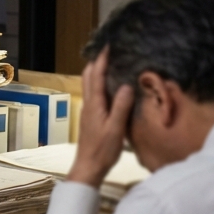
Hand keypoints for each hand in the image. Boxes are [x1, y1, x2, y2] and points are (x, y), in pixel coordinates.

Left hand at [68, 48, 132, 187]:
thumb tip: (126, 85)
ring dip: (97, 72)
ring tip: (111, 64)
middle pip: (88, 76)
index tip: (108, 45)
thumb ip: (120, 107)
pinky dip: (100, 84)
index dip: (101, 60)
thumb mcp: (115, 129)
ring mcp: (89, 110)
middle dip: (96, 62)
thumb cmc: (102, 150)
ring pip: (90, 85)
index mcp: (94, 104)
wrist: (88, 167)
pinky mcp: (91, 117)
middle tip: (109, 51)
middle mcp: (89, 104)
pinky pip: (95, 94)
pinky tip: (111, 87)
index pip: (95, 76)